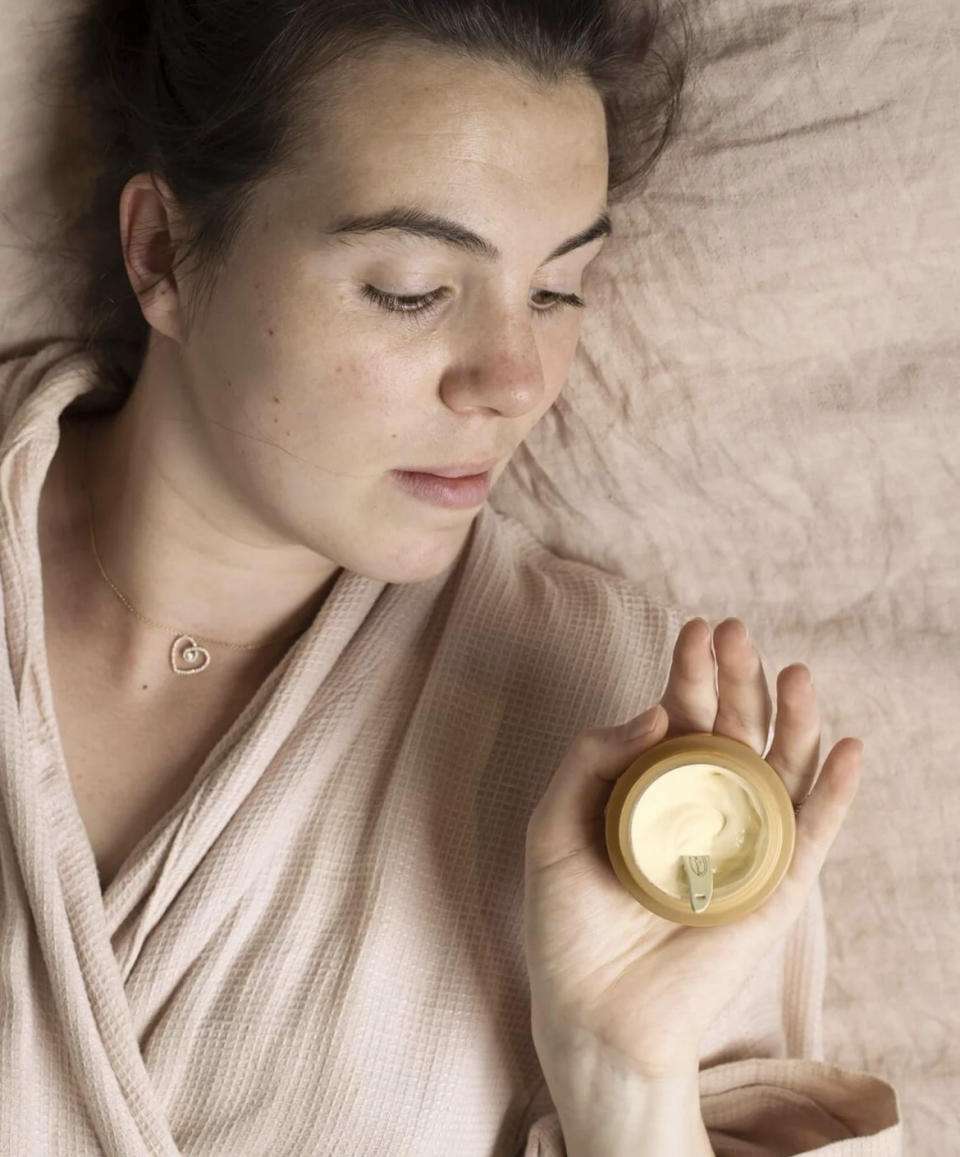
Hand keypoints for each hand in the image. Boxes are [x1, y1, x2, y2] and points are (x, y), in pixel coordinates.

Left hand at [523, 616, 862, 1080]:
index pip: (682, 714)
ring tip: (796, 674)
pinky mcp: (776, 888)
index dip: (692, 670)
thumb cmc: (568, 921)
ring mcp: (745, 843)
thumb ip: (590, 760)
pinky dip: (835, 792)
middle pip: (737, 728)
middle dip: (741, 677)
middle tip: (738, 634)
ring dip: (797, 719)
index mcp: (655, 787)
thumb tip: (653, 712)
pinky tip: (846, 747)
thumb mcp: (553, 826)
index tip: (697, 630)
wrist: (594, 1010)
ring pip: (783, 768)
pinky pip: (814, 833)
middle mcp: (705, 806)